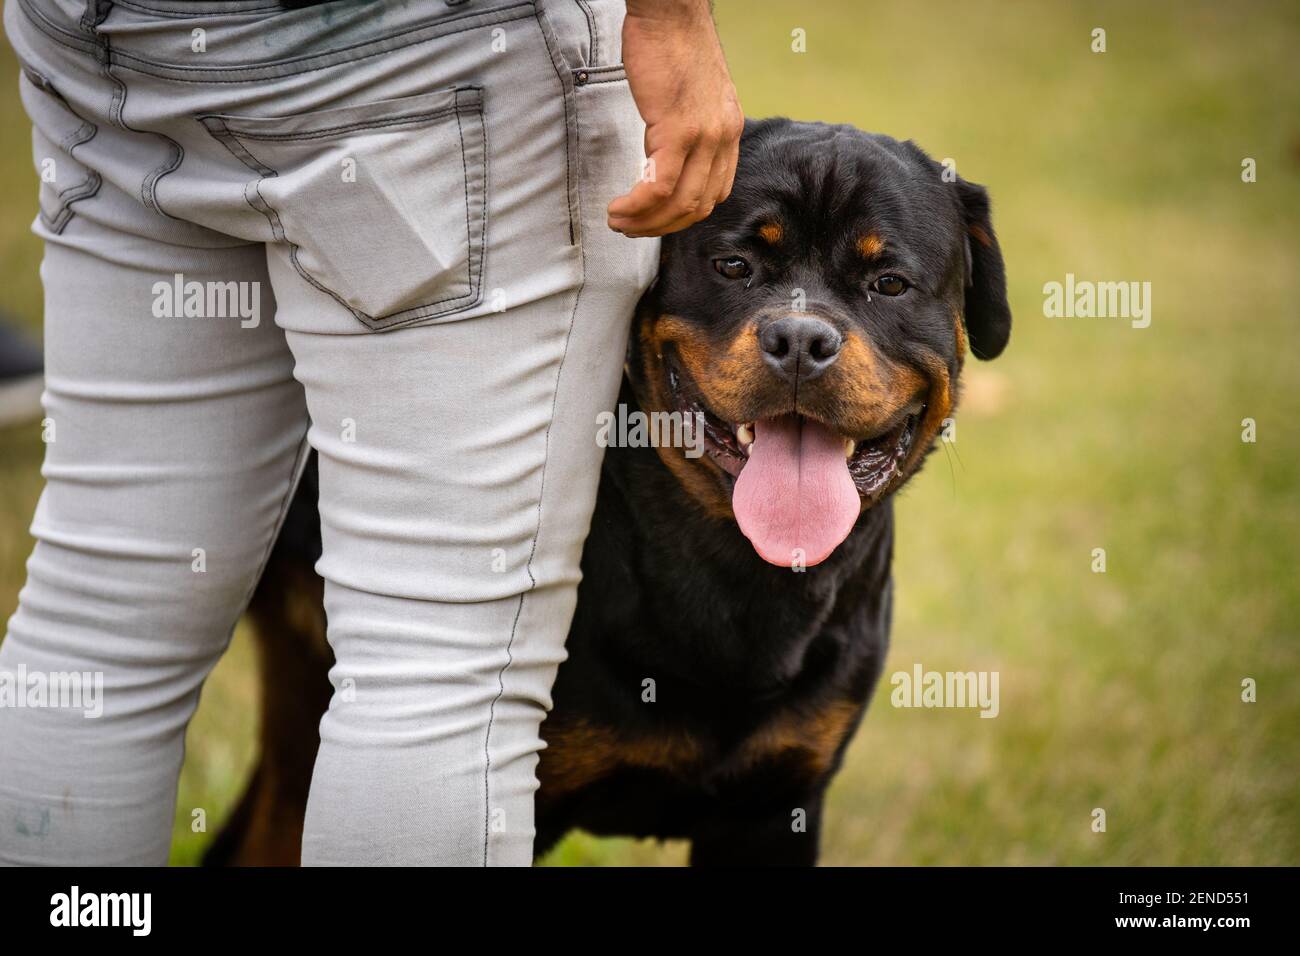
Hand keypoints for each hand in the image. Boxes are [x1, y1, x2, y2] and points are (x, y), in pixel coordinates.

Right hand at [609, 0, 742, 237]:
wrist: (671, 11)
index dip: (684, 213)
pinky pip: (659, 187)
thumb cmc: (672, 44)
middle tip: (631, 228)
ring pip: (678, 203)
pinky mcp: (678, 131)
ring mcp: (703, 137)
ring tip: (619, 221)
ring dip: (645, 222)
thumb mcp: (693, 91)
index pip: (715, 191)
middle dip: (661, 227)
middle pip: (698, 206)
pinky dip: (638, 205)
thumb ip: (689, 123)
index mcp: (730, 130)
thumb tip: (666, 150)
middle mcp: (723, 137)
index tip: (657, 217)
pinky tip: (620, 207)